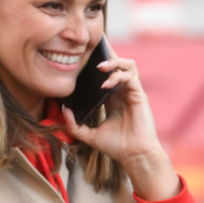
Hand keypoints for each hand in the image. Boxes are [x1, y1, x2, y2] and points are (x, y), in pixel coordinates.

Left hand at [62, 54, 181, 200]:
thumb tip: (63, 110)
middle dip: (107, 52)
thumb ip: (74, 125)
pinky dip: (118, 76)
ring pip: (127, 65)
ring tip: (100, 66)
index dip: (97, 61)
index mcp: (112, 98)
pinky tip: (106, 84)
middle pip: (117, 63)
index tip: (84, 53)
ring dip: (114, 62)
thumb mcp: (89, 136)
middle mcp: (122, 92)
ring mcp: (132, 92)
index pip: (105, 73)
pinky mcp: (139, 95)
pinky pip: (131, 77)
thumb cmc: (116, 147)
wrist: (134, 156)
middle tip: (92, 46)